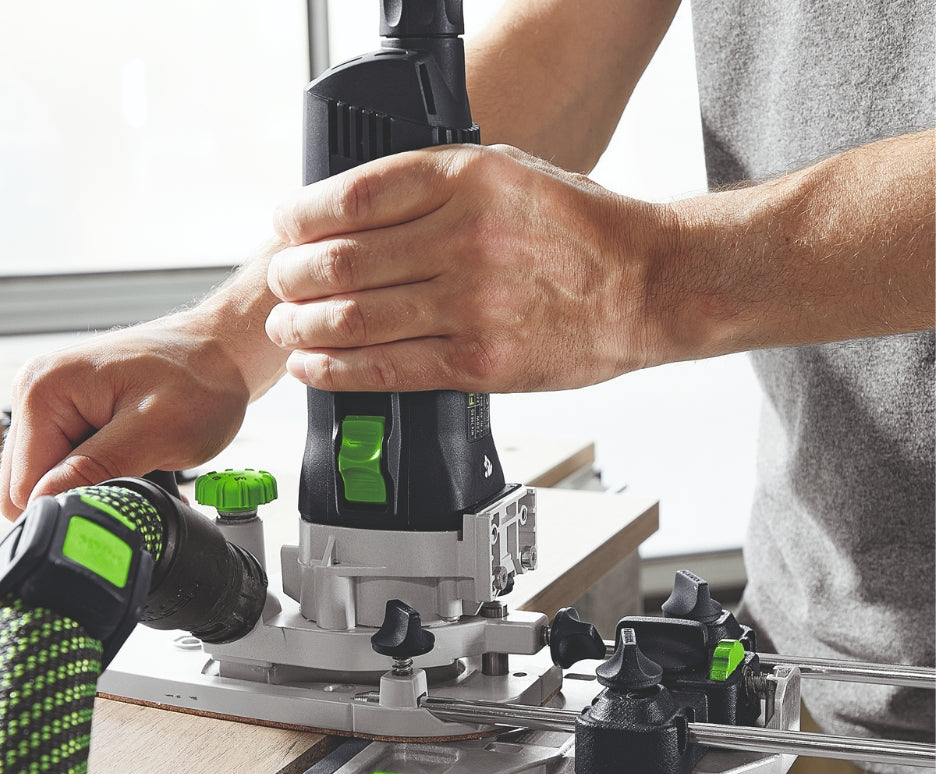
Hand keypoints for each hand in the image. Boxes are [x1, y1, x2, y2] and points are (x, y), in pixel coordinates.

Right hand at [0, 314, 251, 519]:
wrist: (225, 353)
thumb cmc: (202, 379)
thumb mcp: (155, 432)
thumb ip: (96, 468)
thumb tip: (44, 501)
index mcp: (44, 390)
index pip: (22, 484)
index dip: (69, 504)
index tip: (118, 499)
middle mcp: (38, 392)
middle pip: (30, 482)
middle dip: (82, 494)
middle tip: (137, 480)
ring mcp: (55, 402)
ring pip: (53, 476)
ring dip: (97, 484)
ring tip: (142, 465)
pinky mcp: (73, 412)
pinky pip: (72, 461)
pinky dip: (104, 472)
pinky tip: (136, 461)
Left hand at [265, 145, 669, 392]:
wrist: (647, 285)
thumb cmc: (582, 231)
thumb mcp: (512, 173)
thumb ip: (439, 186)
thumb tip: (363, 212)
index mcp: (469, 177)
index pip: (355, 196)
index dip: (304, 216)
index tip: (288, 227)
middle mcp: (465, 237)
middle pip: (342, 260)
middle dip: (293, 277)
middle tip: (281, 284)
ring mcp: (472, 303)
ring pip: (355, 317)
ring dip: (303, 326)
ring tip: (287, 327)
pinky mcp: (480, 362)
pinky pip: (388, 367)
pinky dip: (337, 370)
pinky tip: (313, 366)